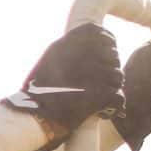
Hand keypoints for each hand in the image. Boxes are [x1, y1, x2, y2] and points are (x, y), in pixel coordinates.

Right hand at [3, 23, 124, 134]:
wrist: (33, 117)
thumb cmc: (36, 95)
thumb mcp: (46, 63)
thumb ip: (66, 52)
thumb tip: (86, 50)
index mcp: (66, 45)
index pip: (97, 32)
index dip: (107, 40)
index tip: (108, 51)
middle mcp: (81, 55)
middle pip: (112, 54)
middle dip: (111, 67)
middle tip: (103, 81)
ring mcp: (92, 73)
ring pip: (117, 76)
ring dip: (112, 87)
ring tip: (100, 99)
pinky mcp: (100, 94)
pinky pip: (118, 96)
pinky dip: (114, 106)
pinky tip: (103, 111)